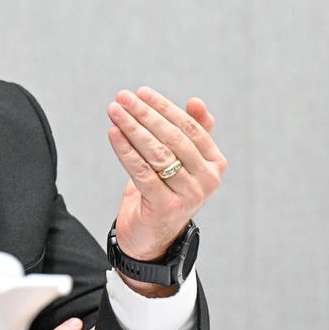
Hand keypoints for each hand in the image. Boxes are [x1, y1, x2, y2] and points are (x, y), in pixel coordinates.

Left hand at [107, 87, 226, 284]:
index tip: (141, 92)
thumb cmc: (165, 192)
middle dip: (144, 114)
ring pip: (156, 153)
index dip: (164, 108)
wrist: (152, 236)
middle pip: (172, 138)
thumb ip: (192, 134)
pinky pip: (142, 172)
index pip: (189, 127)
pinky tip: (113, 133)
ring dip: (132, 128)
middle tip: (122, 97)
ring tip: (114, 111)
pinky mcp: (165, 206)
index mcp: (215, 163)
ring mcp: (189, 195)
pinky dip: (126, 150)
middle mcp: (208, 179)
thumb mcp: (181, 162)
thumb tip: (197, 102)